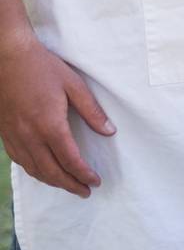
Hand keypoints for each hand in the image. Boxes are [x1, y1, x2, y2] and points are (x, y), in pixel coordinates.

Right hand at [0, 31, 114, 197]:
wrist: (7, 57)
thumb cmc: (42, 68)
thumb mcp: (73, 85)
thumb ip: (92, 111)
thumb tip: (109, 131)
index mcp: (49, 125)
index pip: (70, 160)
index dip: (84, 174)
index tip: (95, 181)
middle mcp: (30, 136)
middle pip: (52, 171)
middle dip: (70, 185)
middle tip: (85, 192)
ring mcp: (14, 137)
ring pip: (34, 169)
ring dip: (52, 181)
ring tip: (68, 185)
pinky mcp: (5, 134)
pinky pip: (20, 161)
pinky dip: (34, 171)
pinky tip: (43, 171)